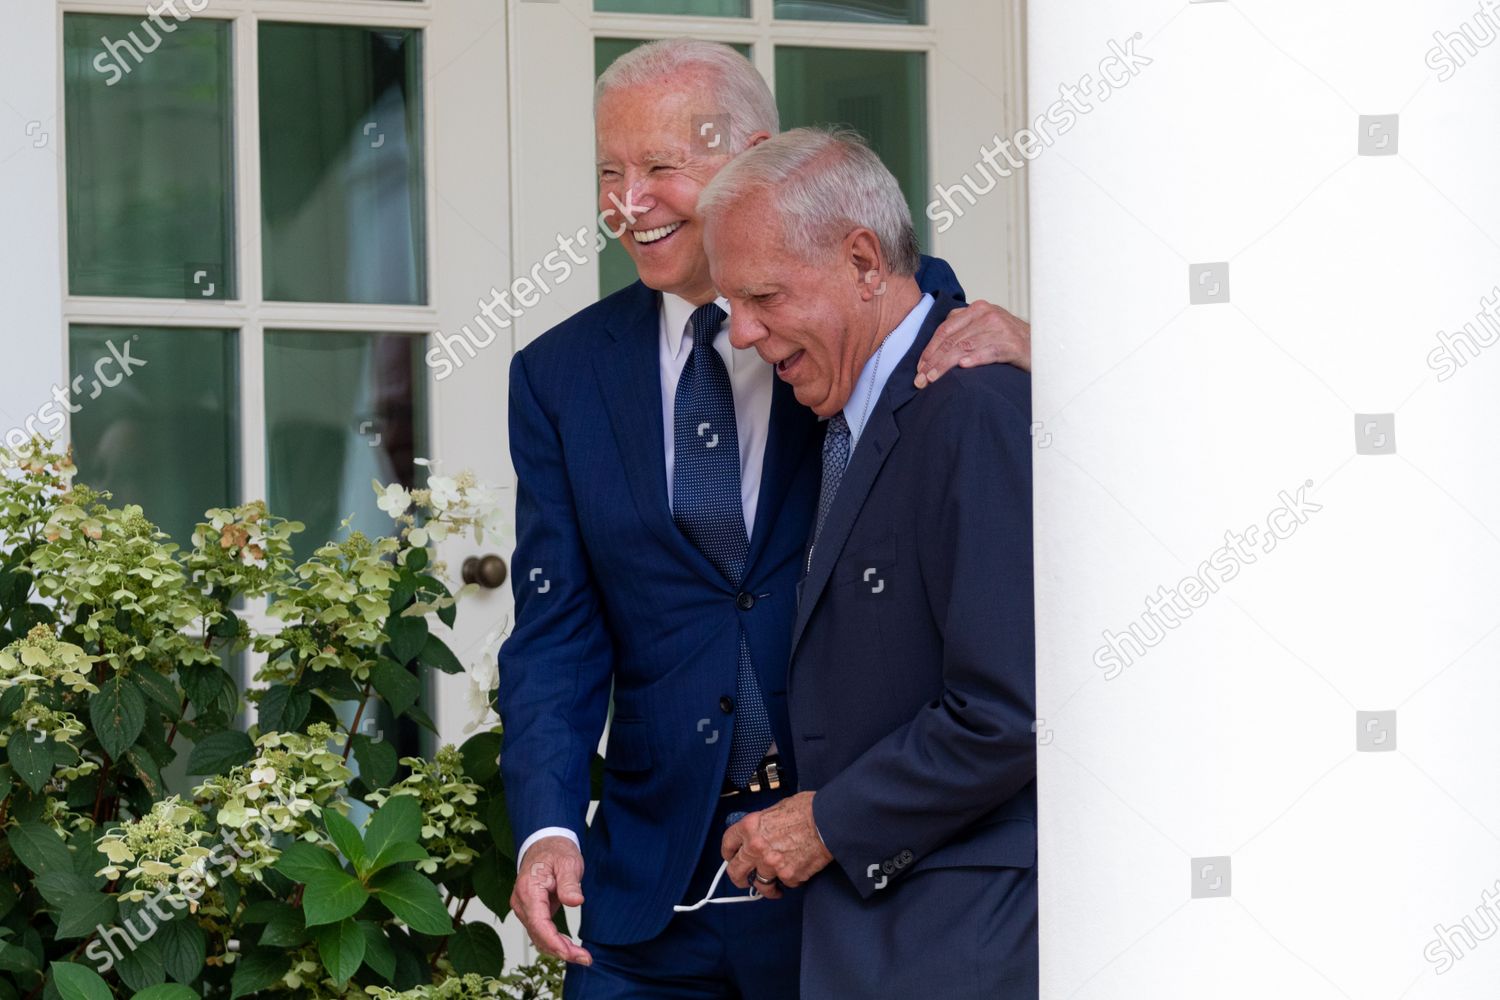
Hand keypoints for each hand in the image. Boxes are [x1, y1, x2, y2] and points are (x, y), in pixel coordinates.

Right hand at [510, 835, 591, 965]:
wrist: (545, 844)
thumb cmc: (556, 852)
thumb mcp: (568, 862)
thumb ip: (570, 882)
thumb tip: (575, 901)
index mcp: (529, 890)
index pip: (539, 924)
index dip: (554, 942)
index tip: (572, 953)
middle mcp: (521, 902)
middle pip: (538, 934)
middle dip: (560, 950)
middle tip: (585, 958)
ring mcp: (524, 908)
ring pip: (538, 936)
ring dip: (558, 949)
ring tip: (582, 956)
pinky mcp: (530, 911)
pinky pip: (540, 931)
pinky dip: (554, 941)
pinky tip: (569, 948)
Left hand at [721, 792, 832, 898]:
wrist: (828, 821)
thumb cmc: (807, 810)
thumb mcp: (777, 809)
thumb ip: (763, 824)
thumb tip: (762, 832)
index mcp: (750, 827)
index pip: (728, 843)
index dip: (728, 852)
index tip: (730, 857)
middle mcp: (756, 848)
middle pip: (735, 871)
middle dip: (739, 878)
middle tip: (744, 880)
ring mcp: (772, 864)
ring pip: (760, 885)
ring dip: (766, 888)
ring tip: (774, 888)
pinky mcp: (789, 876)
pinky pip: (786, 884)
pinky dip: (790, 881)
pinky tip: (796, 873)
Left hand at [916, 299, 1030, 385]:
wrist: (1041, 345)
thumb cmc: (1009, 340)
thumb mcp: (985, 327)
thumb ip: (963, 329)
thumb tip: (935, 346)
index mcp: (977, 309)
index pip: (945, 328)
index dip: (929, 349)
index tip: (919, 366)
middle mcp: (987, 315)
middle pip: (952, 339)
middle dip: (933, 361)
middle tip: (920, 379)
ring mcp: (1000, 328)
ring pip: (965, 347)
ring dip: (945, 365)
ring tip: (932, 379)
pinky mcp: (1012, 344)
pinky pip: (988, 352)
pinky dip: (974, 360)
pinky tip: (962, 368)